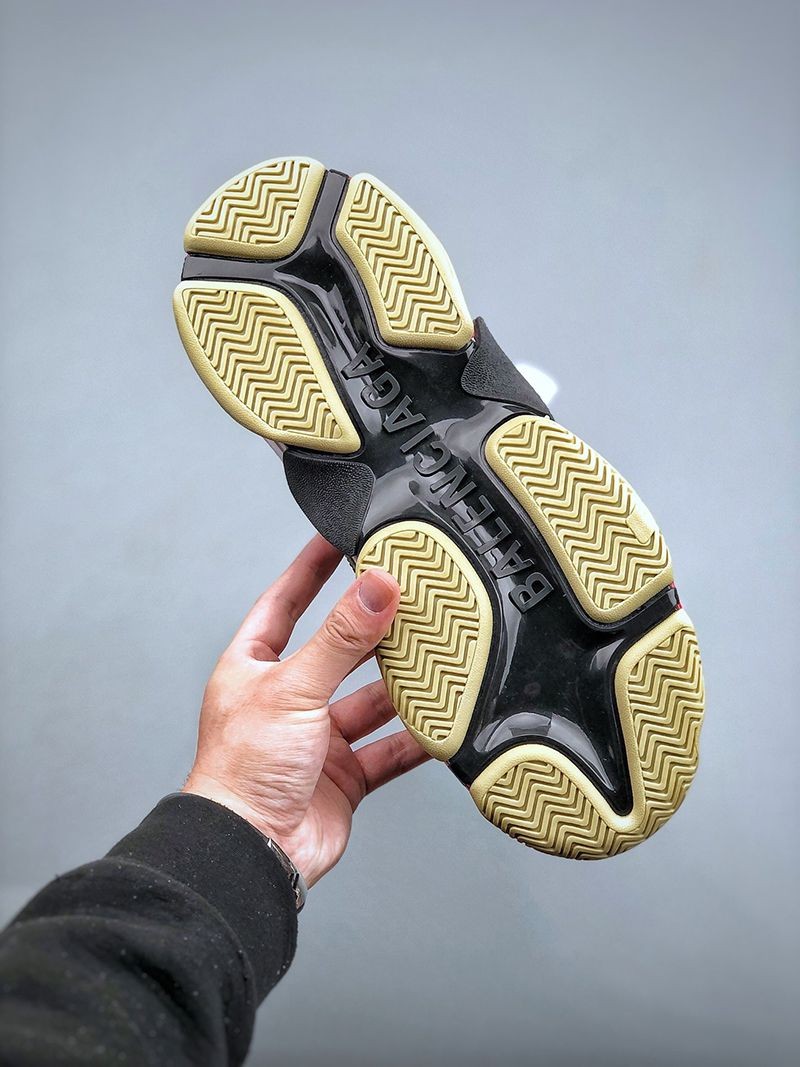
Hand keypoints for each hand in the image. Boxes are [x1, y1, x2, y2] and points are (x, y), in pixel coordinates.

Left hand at [183, 535, 428, 887]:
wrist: (253, 854)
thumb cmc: (242, 772)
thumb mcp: (294, 687)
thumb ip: (341, 637)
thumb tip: (376, 586)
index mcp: (254, 668)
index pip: (285, 601)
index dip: (310, 568)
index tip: (339, 537)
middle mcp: (287, 699)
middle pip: (339, 649)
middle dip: (372, 629)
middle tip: (410, 598)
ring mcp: (318, 739)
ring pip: (370, 699)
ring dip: (400, 684)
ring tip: (436, 656)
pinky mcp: (345, 775)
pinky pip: (390, 748)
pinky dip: (415, 737)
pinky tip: (441, 721)